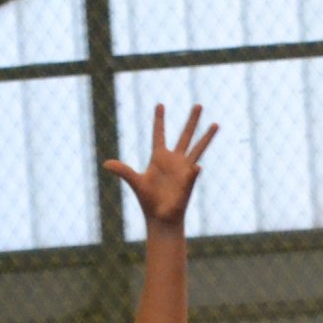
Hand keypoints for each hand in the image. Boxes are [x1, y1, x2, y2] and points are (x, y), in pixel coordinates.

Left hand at [103, 103, 217, 228]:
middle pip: (185, 136)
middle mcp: (174, 160)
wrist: (161, 218)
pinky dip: (192, 172)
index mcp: (159, 157)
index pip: (159, 133)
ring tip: (216, 124)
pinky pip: (192, 174)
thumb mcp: (135, 182)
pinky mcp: (189, 181)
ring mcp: (184, 169)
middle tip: (199, 105)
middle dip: (192, 121)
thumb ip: (123, 171)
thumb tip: (105, 163)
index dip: (159, 120)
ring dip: (206, 137)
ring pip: (198, 148)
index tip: (160, 105)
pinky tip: (194, 168)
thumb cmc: (148, 201)